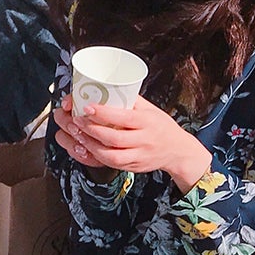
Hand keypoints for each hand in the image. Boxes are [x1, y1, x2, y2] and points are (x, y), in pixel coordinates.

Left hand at [54, 95, 211, 191]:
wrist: (178, 150)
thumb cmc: (161, 125)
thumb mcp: (150, 109)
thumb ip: (130, 100)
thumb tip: (104, 87)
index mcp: (148, 122)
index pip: (124, 117)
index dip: (103, 113)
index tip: (86, 107)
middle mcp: (144, 140)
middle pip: (115, 138)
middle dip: (91, 129)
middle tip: (75, 120)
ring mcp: (139, 155)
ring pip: (112, 155)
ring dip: (91, 145)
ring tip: (78, 135)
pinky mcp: (134, 167)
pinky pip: (113, 164)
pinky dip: (97, 156)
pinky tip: (87, 147)